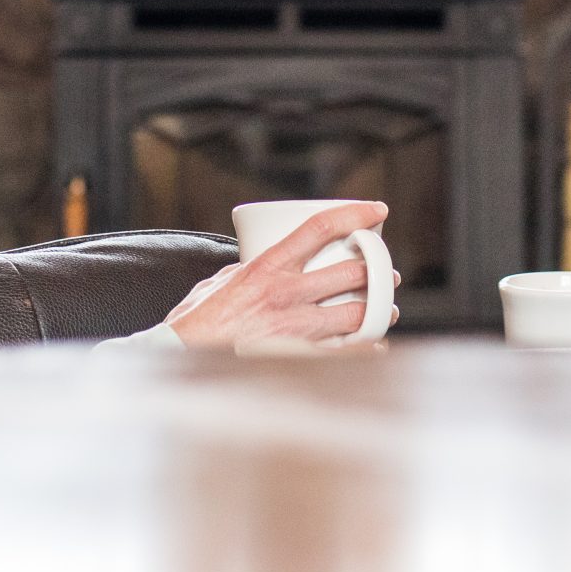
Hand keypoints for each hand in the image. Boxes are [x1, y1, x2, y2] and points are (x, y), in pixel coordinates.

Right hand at [165, 201, 398, 351]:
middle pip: (349, 273)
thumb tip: (265, 262)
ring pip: (354, 314)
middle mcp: (284, 294)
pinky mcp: (296, 360)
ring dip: (378, 311)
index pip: (320, 229)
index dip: (354, 214)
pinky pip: (345, 353)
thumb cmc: (197, 321)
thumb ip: (249, 269)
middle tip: (388, 274)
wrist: (182, 360)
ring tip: (387, 310)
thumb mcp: (221, 281)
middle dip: (377, 271)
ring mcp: (293, 329)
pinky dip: (366, 349)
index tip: (377, 211)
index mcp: (266, 267)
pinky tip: (376, 346)